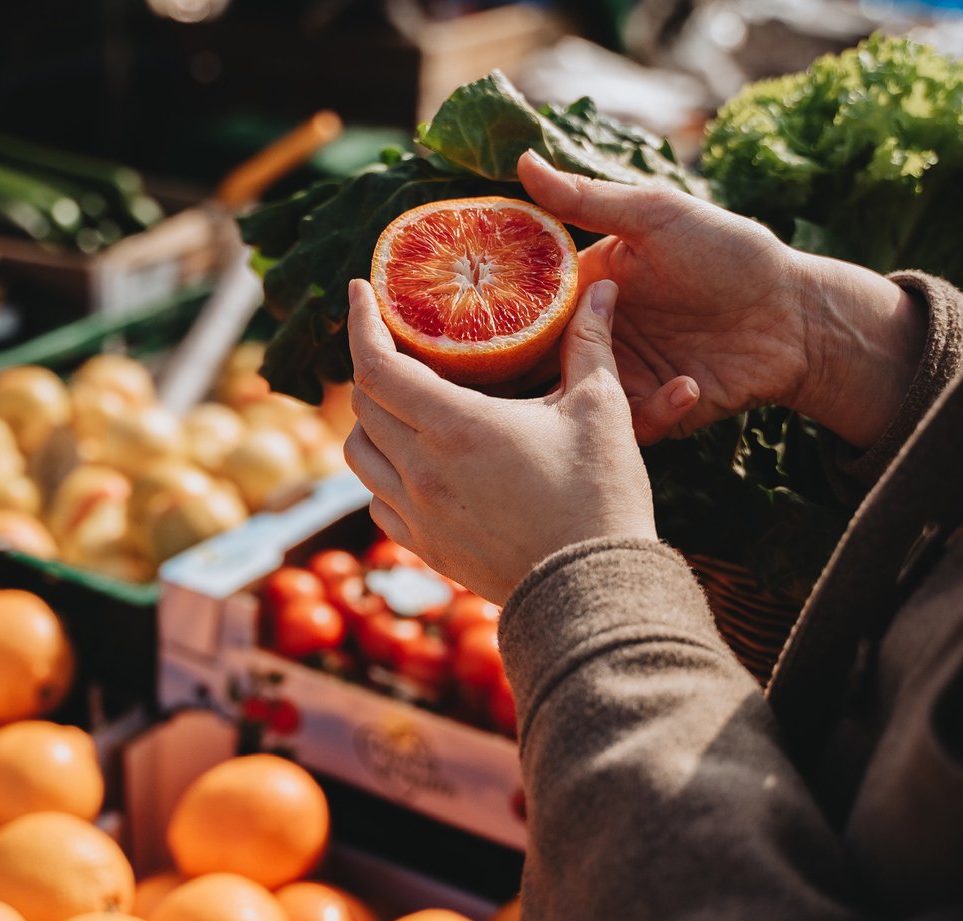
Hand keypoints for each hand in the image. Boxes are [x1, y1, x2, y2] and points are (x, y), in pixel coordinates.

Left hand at [343, 277, 659, 604]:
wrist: (593, 592)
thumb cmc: (600, 498)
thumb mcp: (600, 410)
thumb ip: (590, 343)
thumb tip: (603, 286)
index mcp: (455, 427)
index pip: (376, 364)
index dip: (360, 322)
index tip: (359, 293)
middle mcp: (421, 470)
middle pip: (363, 404)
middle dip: (373, 365)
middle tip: (398, 344)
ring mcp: (418, 514)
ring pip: (359, 454)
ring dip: (371, 421)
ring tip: (402, 403)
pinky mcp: (425, 549)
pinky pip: (378, 501)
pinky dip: (383, 473)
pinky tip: (414, 463)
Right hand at [518, 151, 924, 448]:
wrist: (797, 315)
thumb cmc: (732, 253)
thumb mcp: (657, 216)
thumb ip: (587, 199)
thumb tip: (522, 161)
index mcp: (587, 286)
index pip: (523, 306)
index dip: (495, 316)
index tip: (475, 324)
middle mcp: (596, 335)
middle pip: (537, 364)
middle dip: (526, 377)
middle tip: (533, 377)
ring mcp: (624, 376)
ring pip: (575, 403)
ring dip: (592, 397)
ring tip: (615, 383)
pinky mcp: (654, 413)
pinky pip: (631, 426)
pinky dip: (656, 412)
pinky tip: (690, 384)